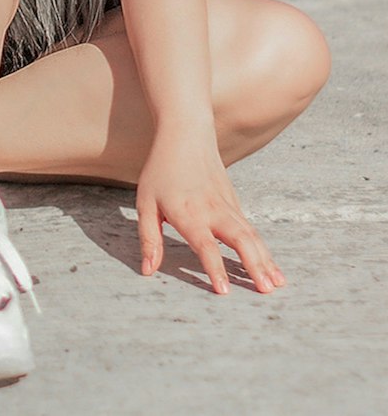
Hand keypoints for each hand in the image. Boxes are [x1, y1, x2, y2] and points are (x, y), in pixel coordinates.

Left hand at [136, 131, 285, 294]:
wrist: (185, 133)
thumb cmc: (161, 170)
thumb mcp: (145, 203)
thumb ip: (149, 238)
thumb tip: (148, 270)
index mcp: (188, 213)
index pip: (205, 244)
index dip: (215, 269)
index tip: (225, 291)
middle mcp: (212, 210)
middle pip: (240, 239)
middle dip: (254, 266)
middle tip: (265, 291)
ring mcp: (227, 205)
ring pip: (251, 234)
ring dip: (265, 259)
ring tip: (277, 284)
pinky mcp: (234, 201)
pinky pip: (250, 228)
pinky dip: (262, 247)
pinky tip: (270, 265)